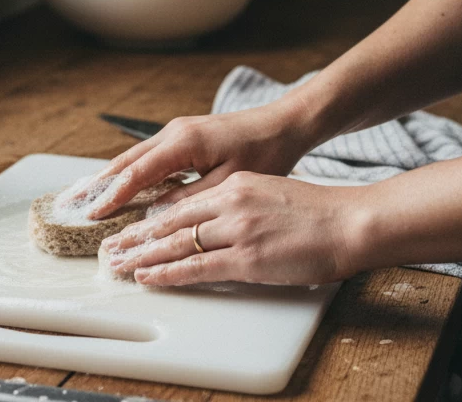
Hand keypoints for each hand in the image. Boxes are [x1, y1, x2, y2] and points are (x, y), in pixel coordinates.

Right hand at [85, 98, 322, 219]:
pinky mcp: (183, 136)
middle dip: (96, 184)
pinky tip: (117, 184)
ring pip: (133, 157)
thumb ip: (190, 197)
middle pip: (125, 162)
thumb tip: (155, 213)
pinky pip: (147, 155)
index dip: (112, 197)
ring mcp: (176, 131)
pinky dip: (127, 171)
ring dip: (108, 178)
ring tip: (84, 196)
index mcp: (182, 142)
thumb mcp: (229, 182)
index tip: (93, 216)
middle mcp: (173, 132)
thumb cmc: (265, 152)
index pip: (136, 174)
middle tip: (69, 205)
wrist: (284, 123)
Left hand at [100, 171, 362, 285]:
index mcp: (236, 185)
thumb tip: (217, 223)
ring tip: (119, 264)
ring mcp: (237, 230)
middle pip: (171, 220)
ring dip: (143, 255)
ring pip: (177, 242)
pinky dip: (167, 272)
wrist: (351, 222)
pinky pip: (197, 267)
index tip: (131, 225)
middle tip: (111, 246)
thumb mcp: (270, 194)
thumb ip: (240, 205)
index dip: (153, 217)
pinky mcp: (247, 258)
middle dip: (136, 235)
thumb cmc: (318, 213)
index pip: (183, 202)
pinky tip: (149, 276)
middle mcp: (231, 202)